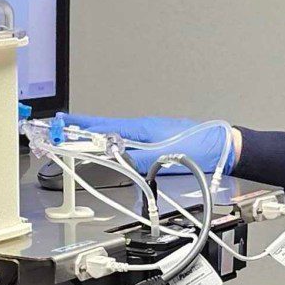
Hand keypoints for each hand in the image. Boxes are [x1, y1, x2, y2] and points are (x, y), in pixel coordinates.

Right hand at [67, 116, 240, 178]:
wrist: (223, 148)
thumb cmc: (201, 147)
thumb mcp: (168, 155)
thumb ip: (141, 159)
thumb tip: (120, 160)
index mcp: (141, 129)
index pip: (103, 126)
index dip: (81, 126)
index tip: (61, 124)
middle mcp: (142, 130)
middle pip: (105, 130)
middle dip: (82, 130)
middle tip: (61, 130)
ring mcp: (148, 137)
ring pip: (115, 138)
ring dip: (96, 139)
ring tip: (78, 141)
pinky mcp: (156, 145)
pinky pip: (128, 145)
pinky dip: (114, 147)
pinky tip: (111, 152)